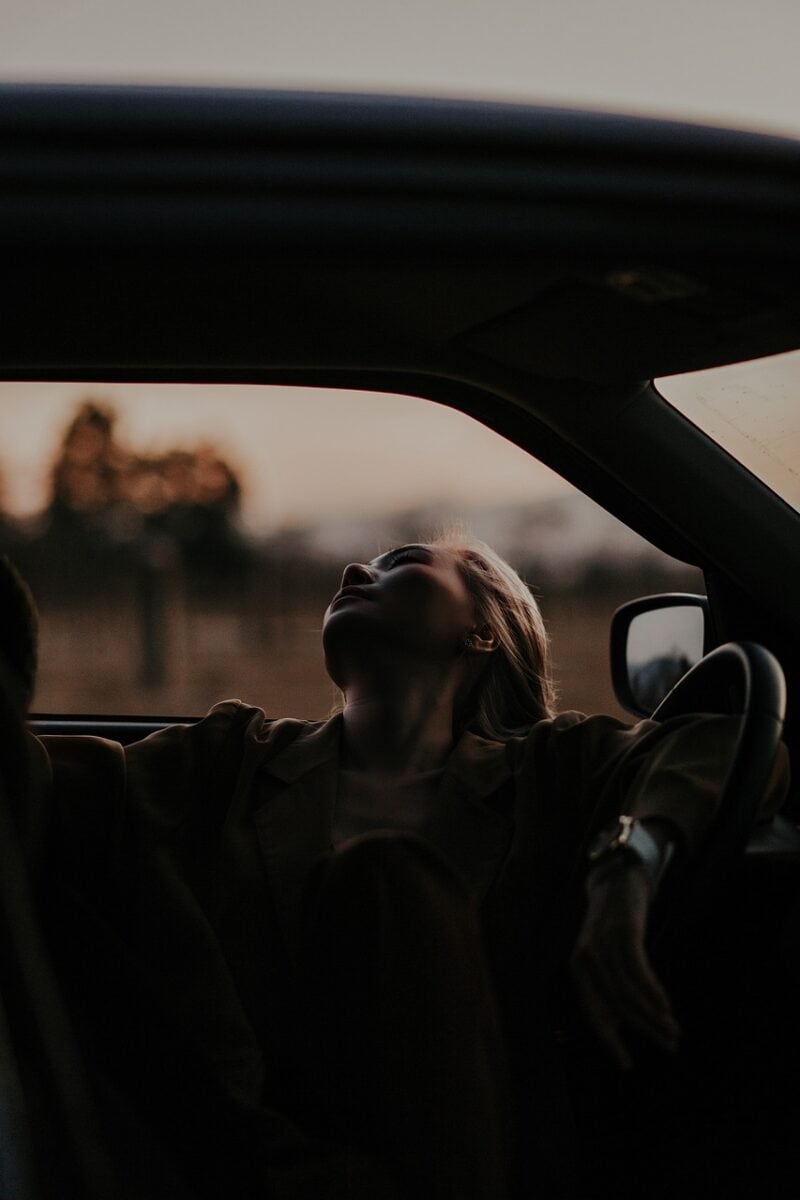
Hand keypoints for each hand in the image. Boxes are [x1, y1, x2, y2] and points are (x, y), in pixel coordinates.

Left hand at [570, 861, 681, 1069]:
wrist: (617, 878)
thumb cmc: (613, 926)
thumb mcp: (606, 958)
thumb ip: (609, 988)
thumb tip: (620, 1028)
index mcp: (579, 969)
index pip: (593, 1013)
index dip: (609, 1041)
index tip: (627, 1065)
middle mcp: (585, 957)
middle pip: (615, 1004)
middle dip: (643, 1029)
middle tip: (669, 1045)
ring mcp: (603, 942)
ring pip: (627, 990)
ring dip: (653, 1014)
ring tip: (674, 1029)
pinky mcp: (623, 930)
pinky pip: (637, 968)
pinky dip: (652, 990)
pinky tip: (666, 1005)